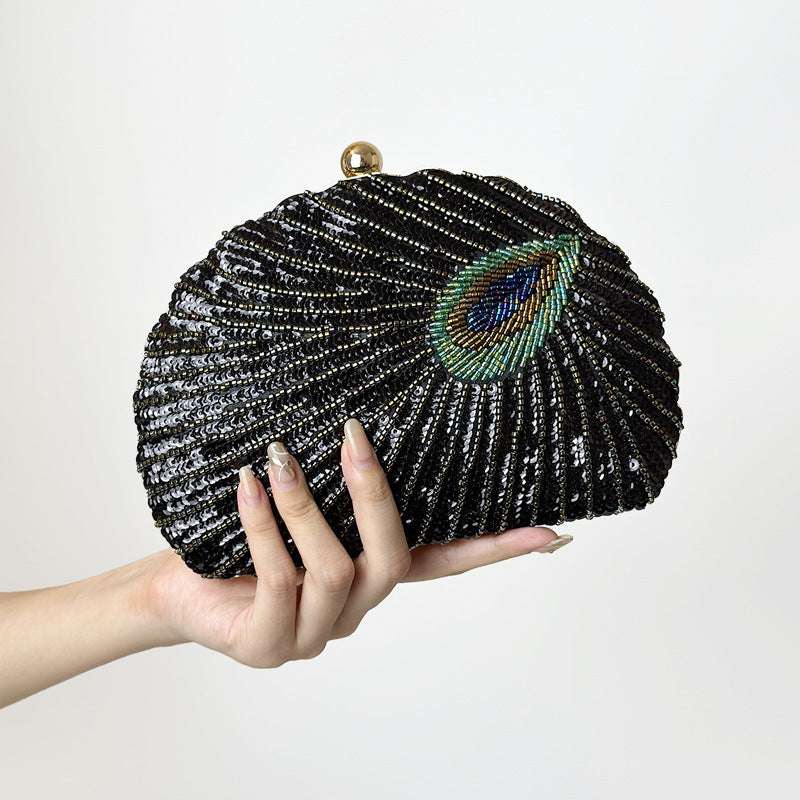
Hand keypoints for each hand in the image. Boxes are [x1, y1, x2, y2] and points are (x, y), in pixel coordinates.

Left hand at [145, 419, 571, 666]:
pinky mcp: (268, 645)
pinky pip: (277, 582)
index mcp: (372, 573)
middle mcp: (356, 607)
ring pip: (332, 569)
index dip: (498, 547)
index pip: (448, 561)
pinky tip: (247, 485)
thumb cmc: (246, 536)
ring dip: (305, 507)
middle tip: (354, 436)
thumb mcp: (304, 503)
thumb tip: (366, 421)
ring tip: (278, 457)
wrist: (178, 586)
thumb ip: (339, 484)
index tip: (553, 532)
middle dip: (374, 495)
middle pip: (394, 560)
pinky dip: (263, 527)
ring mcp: (315, 633)